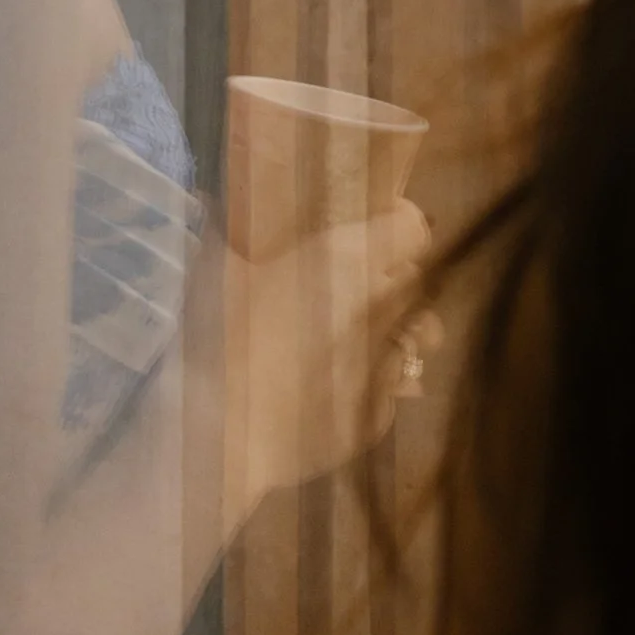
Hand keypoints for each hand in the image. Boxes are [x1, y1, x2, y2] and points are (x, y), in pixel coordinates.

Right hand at [231, 198, 436, 511]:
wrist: (220, 438)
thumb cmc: (215, 341)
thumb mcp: (219, 272)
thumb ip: (233, 234)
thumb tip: (214, 197)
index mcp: (348, 261)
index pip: (414, 227)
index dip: (399, 225)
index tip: (379, 227)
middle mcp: (381, 308)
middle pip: (416, 280)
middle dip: (394, 278)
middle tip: (354, 285)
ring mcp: (386, 366)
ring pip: (420, 334)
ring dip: (399, 328)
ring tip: (360, 338)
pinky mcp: (379, 416)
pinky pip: (391, 387)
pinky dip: (371, 382)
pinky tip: (331, 390)